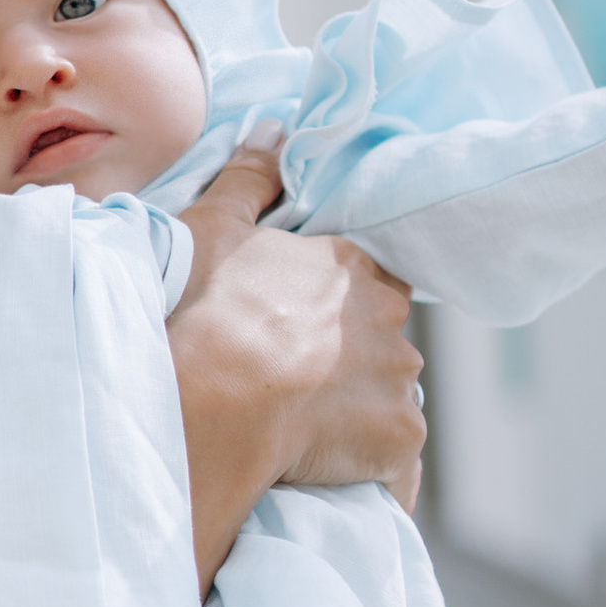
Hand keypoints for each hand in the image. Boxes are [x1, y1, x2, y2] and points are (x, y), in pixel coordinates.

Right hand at [171, 157, 424, 565]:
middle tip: (294, 382)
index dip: (333, 306)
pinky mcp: (400, 442)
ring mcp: (399, 383)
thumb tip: (273, 130)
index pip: (365, 282)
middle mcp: (390, 321)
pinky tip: (342, 477)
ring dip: (362, 412)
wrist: (212, 398)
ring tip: (307, 434)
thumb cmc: (205, 308)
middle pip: (381, 341)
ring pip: (390, 398)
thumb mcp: (213, 227)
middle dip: (351, 359)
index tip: (298, 327)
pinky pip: (398, 463)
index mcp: (352, 267)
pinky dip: (377, 470)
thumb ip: (249, 178)